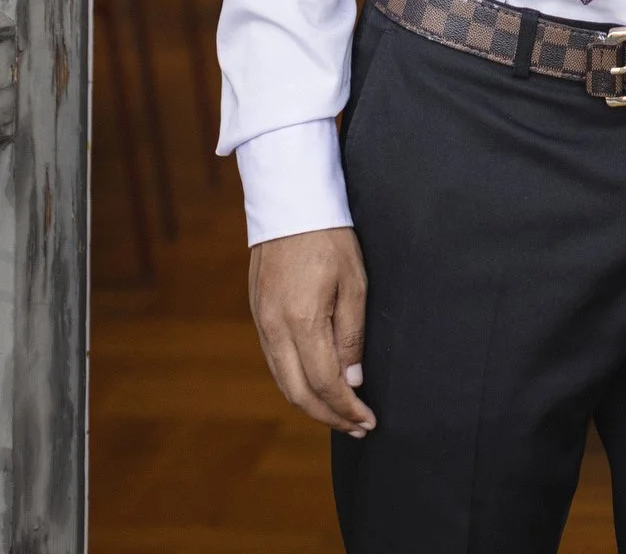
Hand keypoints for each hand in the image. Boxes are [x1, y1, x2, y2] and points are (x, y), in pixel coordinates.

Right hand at [249, 226, 375, 434]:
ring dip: (311, 403)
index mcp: (302, 320)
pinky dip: (295, 382)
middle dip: (329, 417)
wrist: (290, 200)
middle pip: (298, 393)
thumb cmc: (330, 236)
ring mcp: (261, 322)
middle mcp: (274, 328)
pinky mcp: (257, 313)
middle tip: (357, 426)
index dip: (347, 409)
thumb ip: (351, 336)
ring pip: (283, 382)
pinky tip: (316, 383)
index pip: (325, 383)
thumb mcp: (355, 282)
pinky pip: (274, 362)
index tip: (368, 421)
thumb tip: (352, 380)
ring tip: (340, 412)